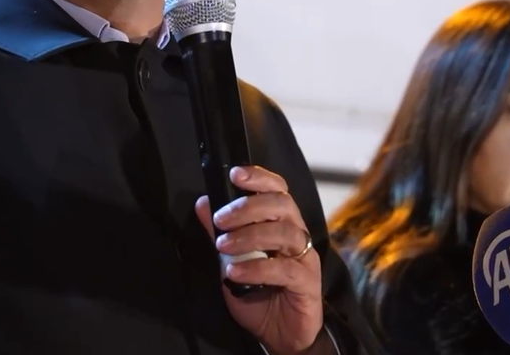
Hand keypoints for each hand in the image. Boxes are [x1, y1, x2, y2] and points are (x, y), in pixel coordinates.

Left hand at [195, 166, 325, 354]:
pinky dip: (257, 267)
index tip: (235, 174)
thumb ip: (219, 233)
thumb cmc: (259, 295)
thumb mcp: (231, 261)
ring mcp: (305, 258)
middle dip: (248, 206)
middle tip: (221, 220)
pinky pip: (284, 269)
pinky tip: (235, 272)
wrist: (279, 335)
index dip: (259, 178)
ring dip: (250, 236)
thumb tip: (203, 203)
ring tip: (223, 246)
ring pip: (285, 232)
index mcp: (281, 224)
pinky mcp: (307, 282)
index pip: (277, 190)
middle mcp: (297, 235)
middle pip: (282, 205)